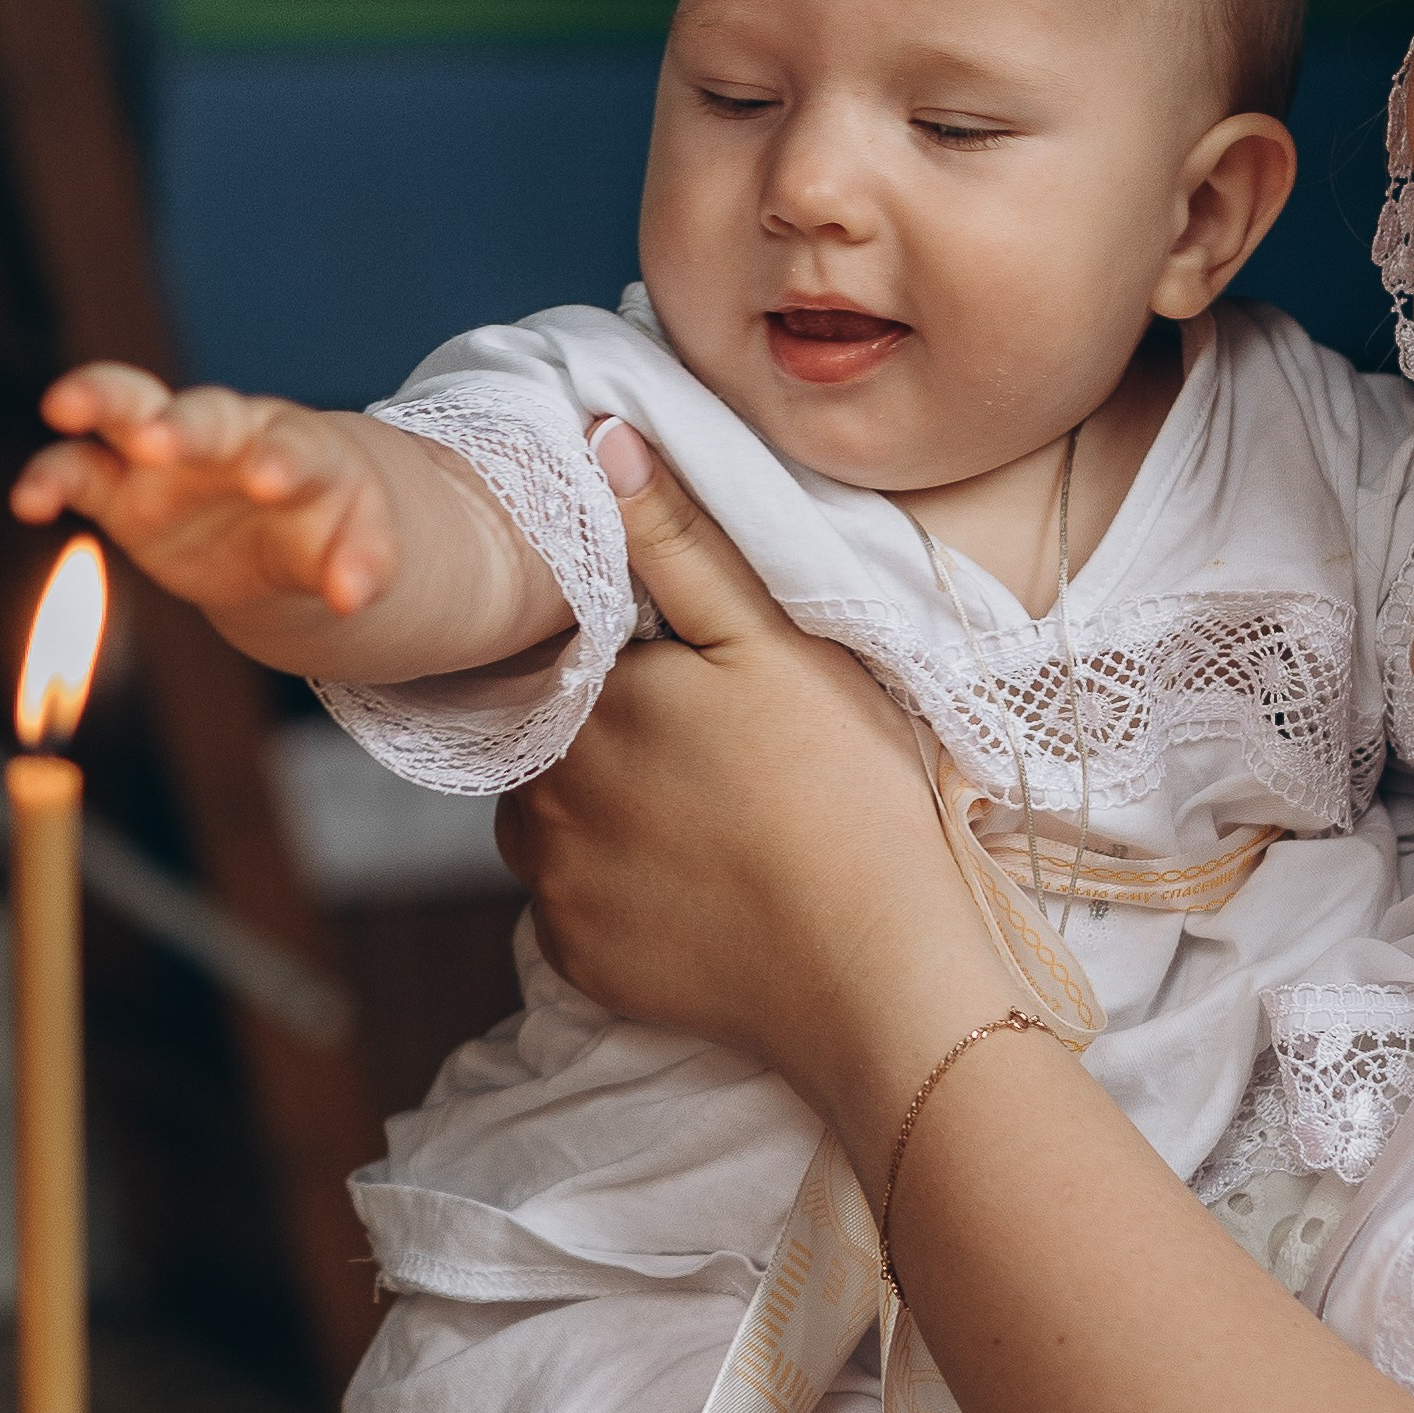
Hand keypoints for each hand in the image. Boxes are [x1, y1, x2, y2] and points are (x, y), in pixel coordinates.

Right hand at [13, 362, 406, 616]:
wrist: (288, 525)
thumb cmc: (328, 523)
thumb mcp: (360, 546)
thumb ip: (360, 565)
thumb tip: (352, 600)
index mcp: (296, 447)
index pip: (293, 446)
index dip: (279, 460)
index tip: (268, 481)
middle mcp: (227, 437)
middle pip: (203, 415)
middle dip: (180, 425)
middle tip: (158, 439)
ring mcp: (167, 455)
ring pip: (127, 406)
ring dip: (97, 402)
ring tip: (62, 407)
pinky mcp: (121, 487)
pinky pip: (78, 470)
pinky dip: (50, 477)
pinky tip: (27, 503)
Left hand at [497, 423, 1008, 1122]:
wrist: (874, 971)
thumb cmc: (843, 793)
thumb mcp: (774, 642)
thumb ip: (677, 544)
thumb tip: (597, 441)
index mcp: (583, 705)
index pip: (553, 652)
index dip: (613, 652)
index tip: (683, 674)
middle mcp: (539, 797)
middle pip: (545, 737)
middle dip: (602, 729)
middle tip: (708, 747)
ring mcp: (554, 890)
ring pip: (548, 820)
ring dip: (598, 807)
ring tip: (704, 814)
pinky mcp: (582, 962)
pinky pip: (572, 903)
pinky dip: (616, 888)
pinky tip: (697, 883)